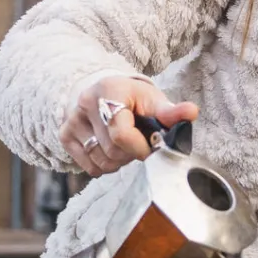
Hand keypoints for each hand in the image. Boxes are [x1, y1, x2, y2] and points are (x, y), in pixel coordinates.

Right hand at [60, 75, 197, 175]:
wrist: (105, 92)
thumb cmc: (134, 99)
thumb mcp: (153, 100)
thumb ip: (171, 111)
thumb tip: (191, 112)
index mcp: (110, 90)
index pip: (121, 135)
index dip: (140, 148)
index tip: (150, 146)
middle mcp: (85, 103)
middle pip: (112, 151)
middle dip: (131, 154)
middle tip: (138, 143)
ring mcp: (72, 120)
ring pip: (101, 162)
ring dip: (119, 162)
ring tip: (124, 145)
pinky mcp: (65, 135)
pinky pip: (89, 167)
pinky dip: (104, 165)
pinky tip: (110, 150)